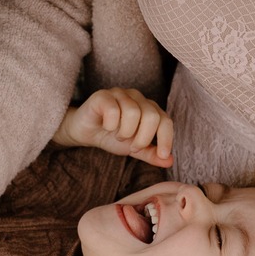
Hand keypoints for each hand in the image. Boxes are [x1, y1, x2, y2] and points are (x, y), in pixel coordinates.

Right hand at [52, 87, 174, 166]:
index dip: (166, 138)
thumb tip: (169, 161)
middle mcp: (137, 98)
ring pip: (133, 112)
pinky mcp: (103, 95)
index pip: (165, 120)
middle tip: (132, 147)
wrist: (86, 132)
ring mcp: (120, 94)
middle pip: (151, 116)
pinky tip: (107, 127)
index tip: (162, 155)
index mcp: (149, 108)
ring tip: (118, 136)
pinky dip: (111, 124)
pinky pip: (113, 109)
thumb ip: (150, 153)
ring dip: (125, 132)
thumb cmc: (111, 136)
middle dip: (143, 138)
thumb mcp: (134, 148)